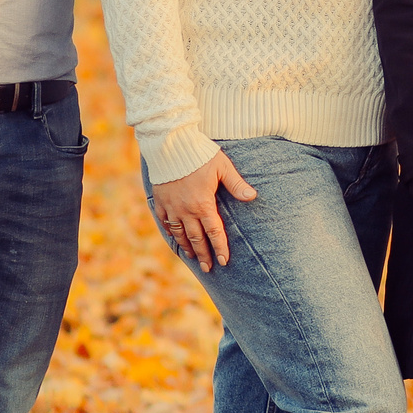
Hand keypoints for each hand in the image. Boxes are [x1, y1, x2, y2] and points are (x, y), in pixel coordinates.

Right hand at [151, 152, 257, 268]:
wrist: (169, 145)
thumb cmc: (199, 154)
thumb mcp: (222, 167)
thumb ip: (236, 184)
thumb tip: (253, 196)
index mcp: (203, 204)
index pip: (214, 232)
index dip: (220, 248)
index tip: (224, 262)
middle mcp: (186, 210)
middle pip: (196, 238)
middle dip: (204, 255)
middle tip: (209, 268)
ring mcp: (171, 207)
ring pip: (180, 233)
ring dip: (187, 247)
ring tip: (193, 257)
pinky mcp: (160, 201)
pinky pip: (165, 222)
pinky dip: (171, 233)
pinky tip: (175, 238)